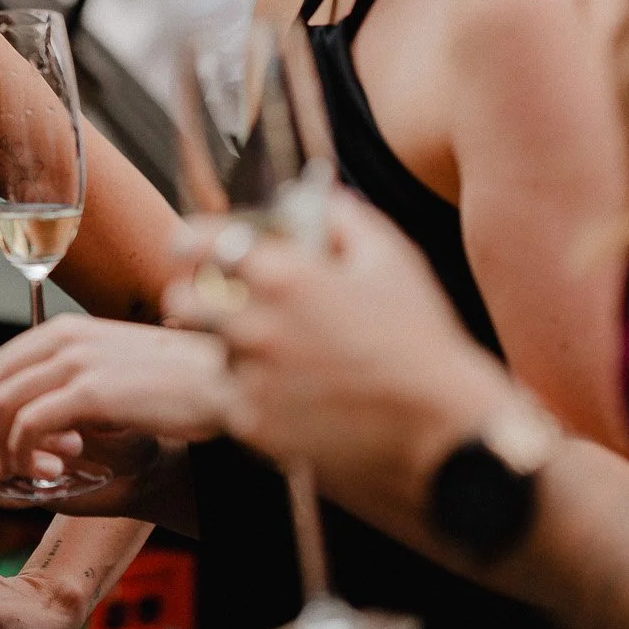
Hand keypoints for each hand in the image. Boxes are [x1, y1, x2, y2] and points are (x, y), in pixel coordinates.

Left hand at [0, 315, 227, 483]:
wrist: (222, 383)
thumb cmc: (178, 381)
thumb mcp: (116, 365)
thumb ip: (77, 375)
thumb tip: (40, 405)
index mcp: (66, 330)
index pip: (0, 365)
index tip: (12, 440)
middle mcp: (64, 338)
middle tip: (17, 463)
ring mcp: (75, 362)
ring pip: (5, 406)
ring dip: (8, 448)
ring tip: (34, 473)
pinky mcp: (90, 392)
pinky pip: (29, 425)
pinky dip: (26, 454)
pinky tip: (51, 472)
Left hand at [165, 187, 512, 521]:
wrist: (443, 431)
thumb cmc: (421, 341)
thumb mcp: (392, 261)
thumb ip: (345, 218)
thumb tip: (316, 198)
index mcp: (283, 276)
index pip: (203, 243)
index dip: (190, 241)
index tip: (185, 245)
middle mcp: (256, 324)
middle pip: (186, 300)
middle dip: (195, 298)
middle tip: (215, 306)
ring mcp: (251, 378)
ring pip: (211, 353)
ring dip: (229, 350)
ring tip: (272, 358)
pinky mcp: (253, 425)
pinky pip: (232, 401)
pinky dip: (250, 396)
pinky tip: (289, 396)